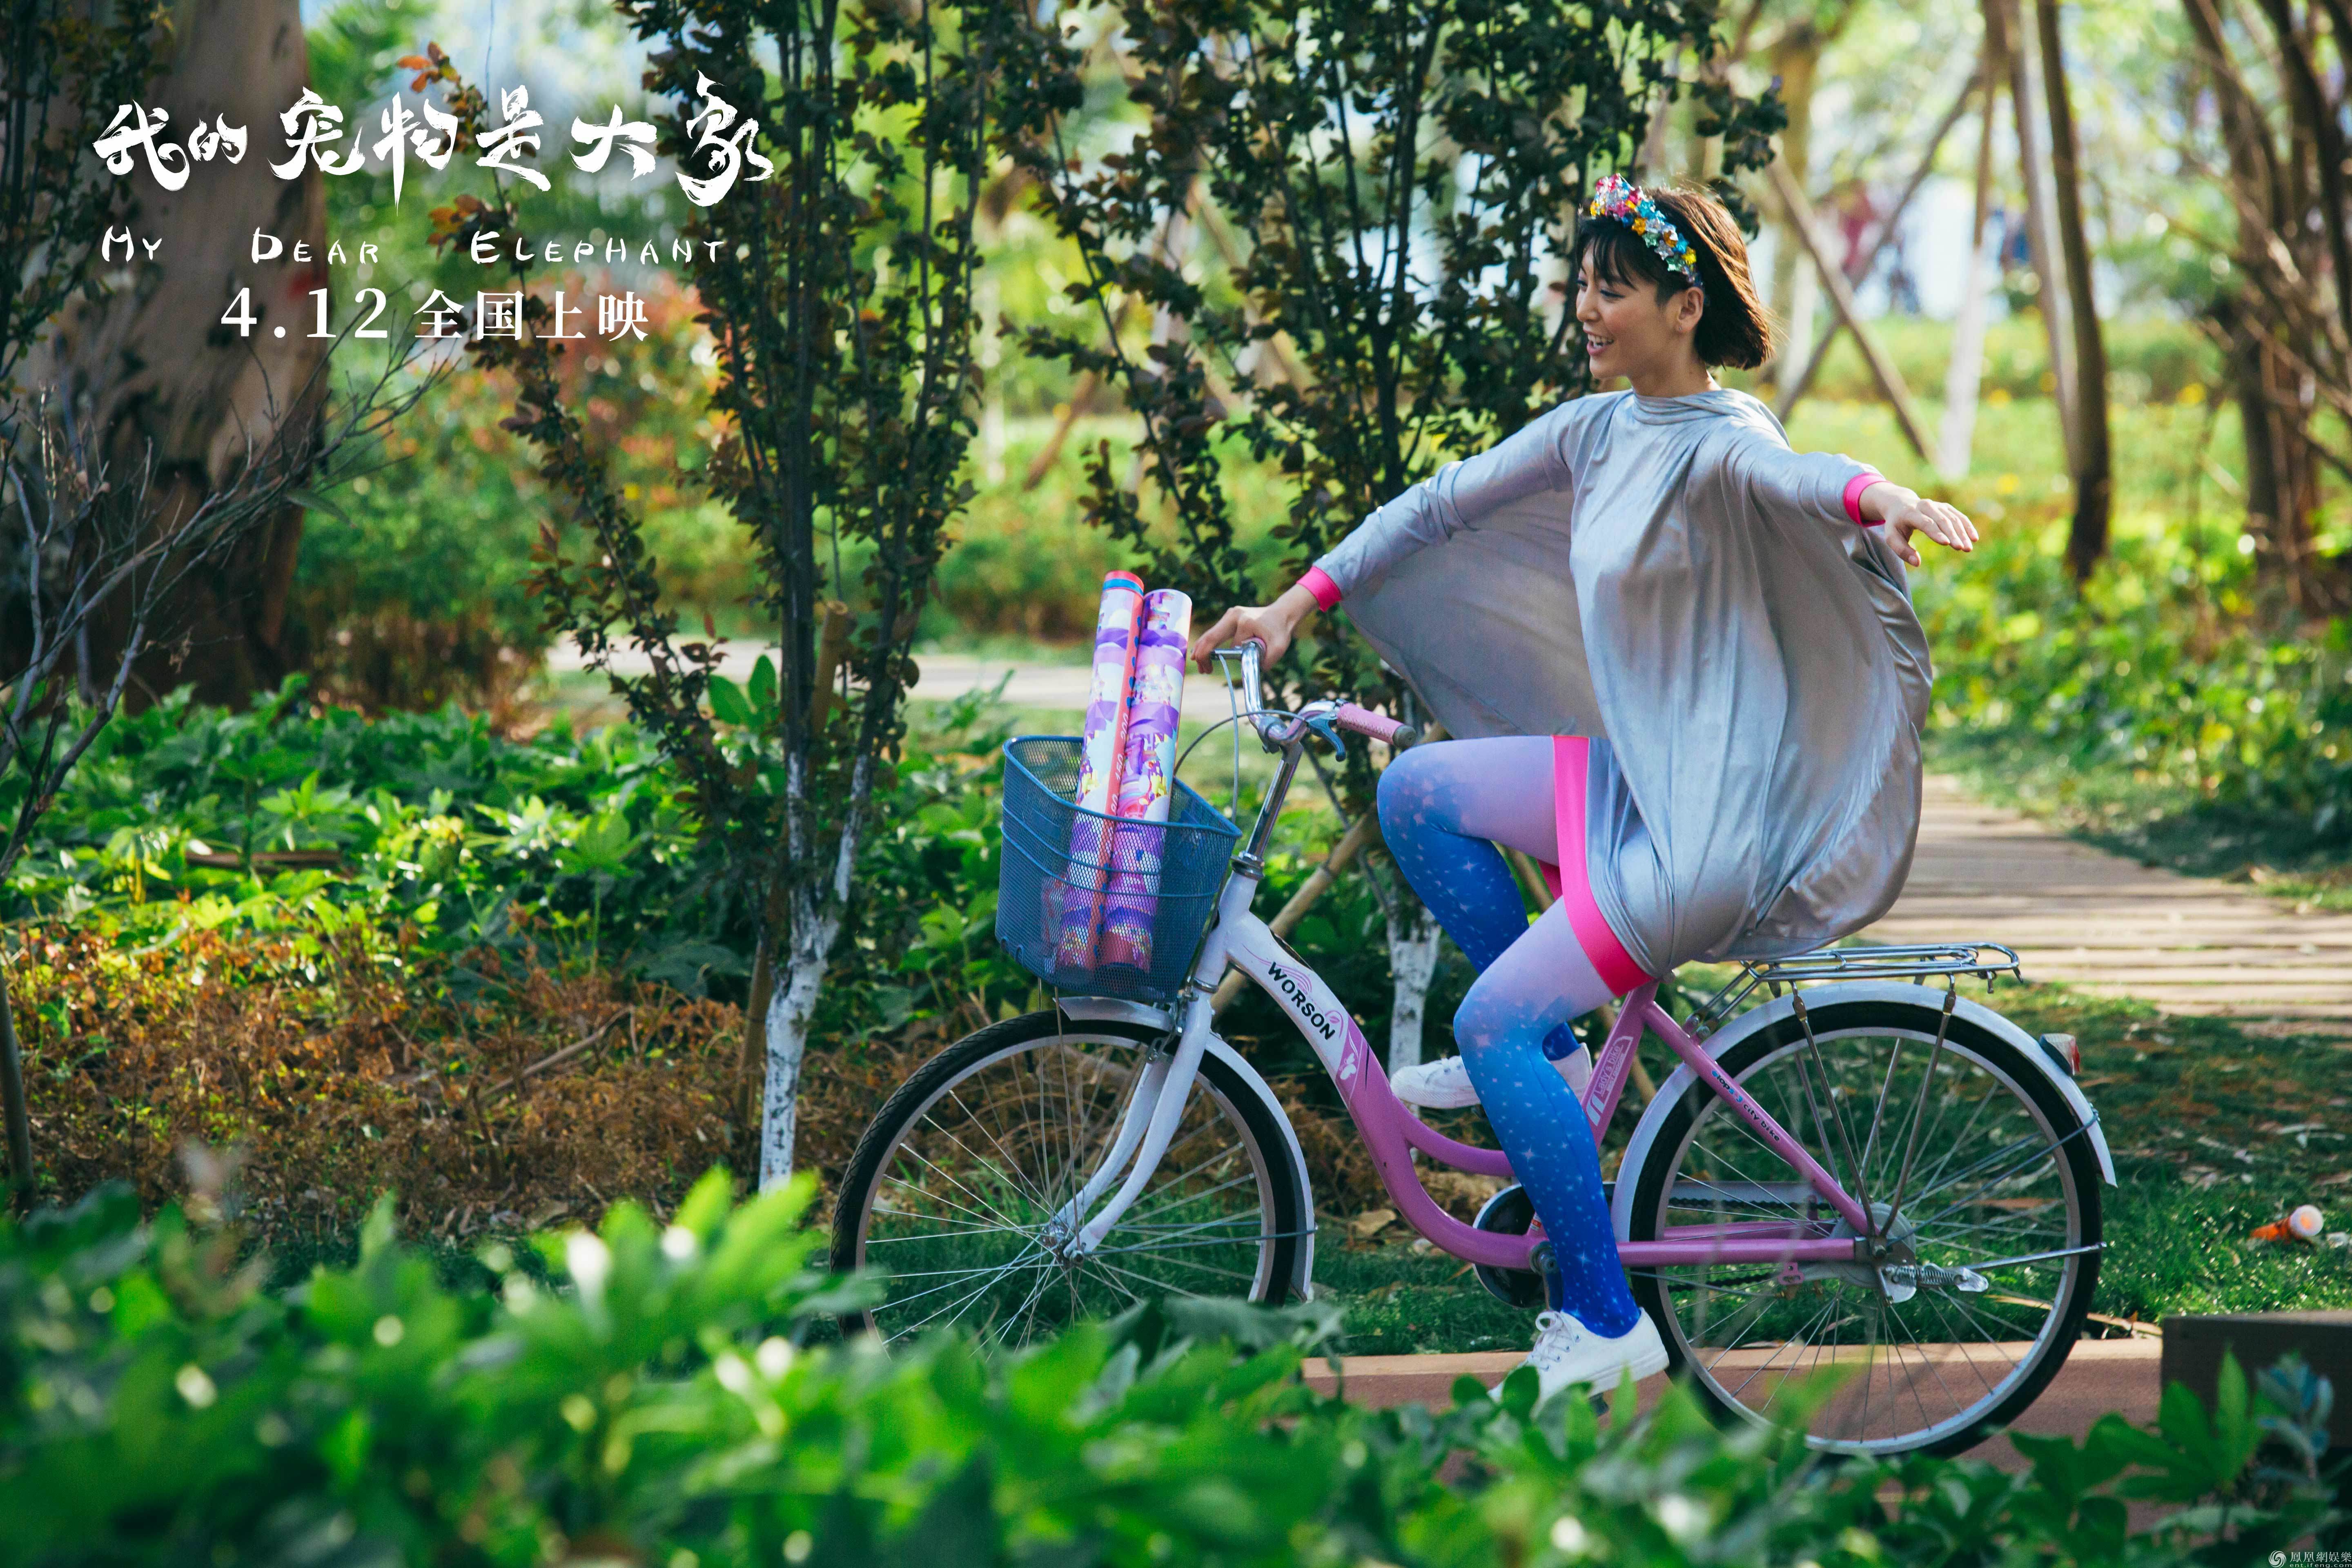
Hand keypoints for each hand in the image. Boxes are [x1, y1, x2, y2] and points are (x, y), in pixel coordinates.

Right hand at [1190, 584, 1318, 671]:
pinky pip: (1216, 633)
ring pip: (1212, 635)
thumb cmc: (1280, 630)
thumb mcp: (1279, 647)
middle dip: (1202, 654)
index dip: (1212, 656)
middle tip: (1203, 670)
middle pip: (1210, 636)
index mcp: (1244, 621)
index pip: (1227, 643)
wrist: (1281, 614)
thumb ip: (1267, 660)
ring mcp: (1230, 615)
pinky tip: (1203, 654)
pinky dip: (1209, 645)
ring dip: (1206, 651)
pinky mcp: (1230, 618)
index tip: (1208, 669)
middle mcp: (1233, 615)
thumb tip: (1250, 668)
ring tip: (1206, 667)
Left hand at [1862, 482, 1978, 566]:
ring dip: (1962, 533)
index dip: (1936, 533)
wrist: (1900, 504)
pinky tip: (1974, 538)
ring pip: (1953, 519)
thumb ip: (1902, 551)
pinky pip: (1959, 516)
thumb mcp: (1891, 538)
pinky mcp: (1945, 507)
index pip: (1926, 523)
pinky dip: (1967, 526)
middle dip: (1953, 535)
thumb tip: (1917, 563)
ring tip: (1968, 548)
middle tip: (1961, 549)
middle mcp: (1925, 506)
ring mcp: (1937, 505)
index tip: (1946, 543)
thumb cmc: (1896, 524)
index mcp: (1910, 512)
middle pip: (1942, 521)